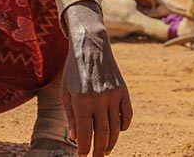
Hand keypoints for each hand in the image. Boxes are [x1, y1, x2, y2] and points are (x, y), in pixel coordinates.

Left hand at [61, 1, 132, 156]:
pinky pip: (127, 115)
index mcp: (82, 100)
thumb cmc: (73, 71)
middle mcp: (99, 99)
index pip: (85, 134)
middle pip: (103, 135)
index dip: (84, 149)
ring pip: (116, 128)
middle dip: (99, 151)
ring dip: (112, 142)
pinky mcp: (123, 91)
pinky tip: (117, 131)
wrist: (91, 46)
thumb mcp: (66, 92)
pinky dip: (123, 126)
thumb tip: (76, 138)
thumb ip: (71, 116)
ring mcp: (113, 95)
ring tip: (106, 150)